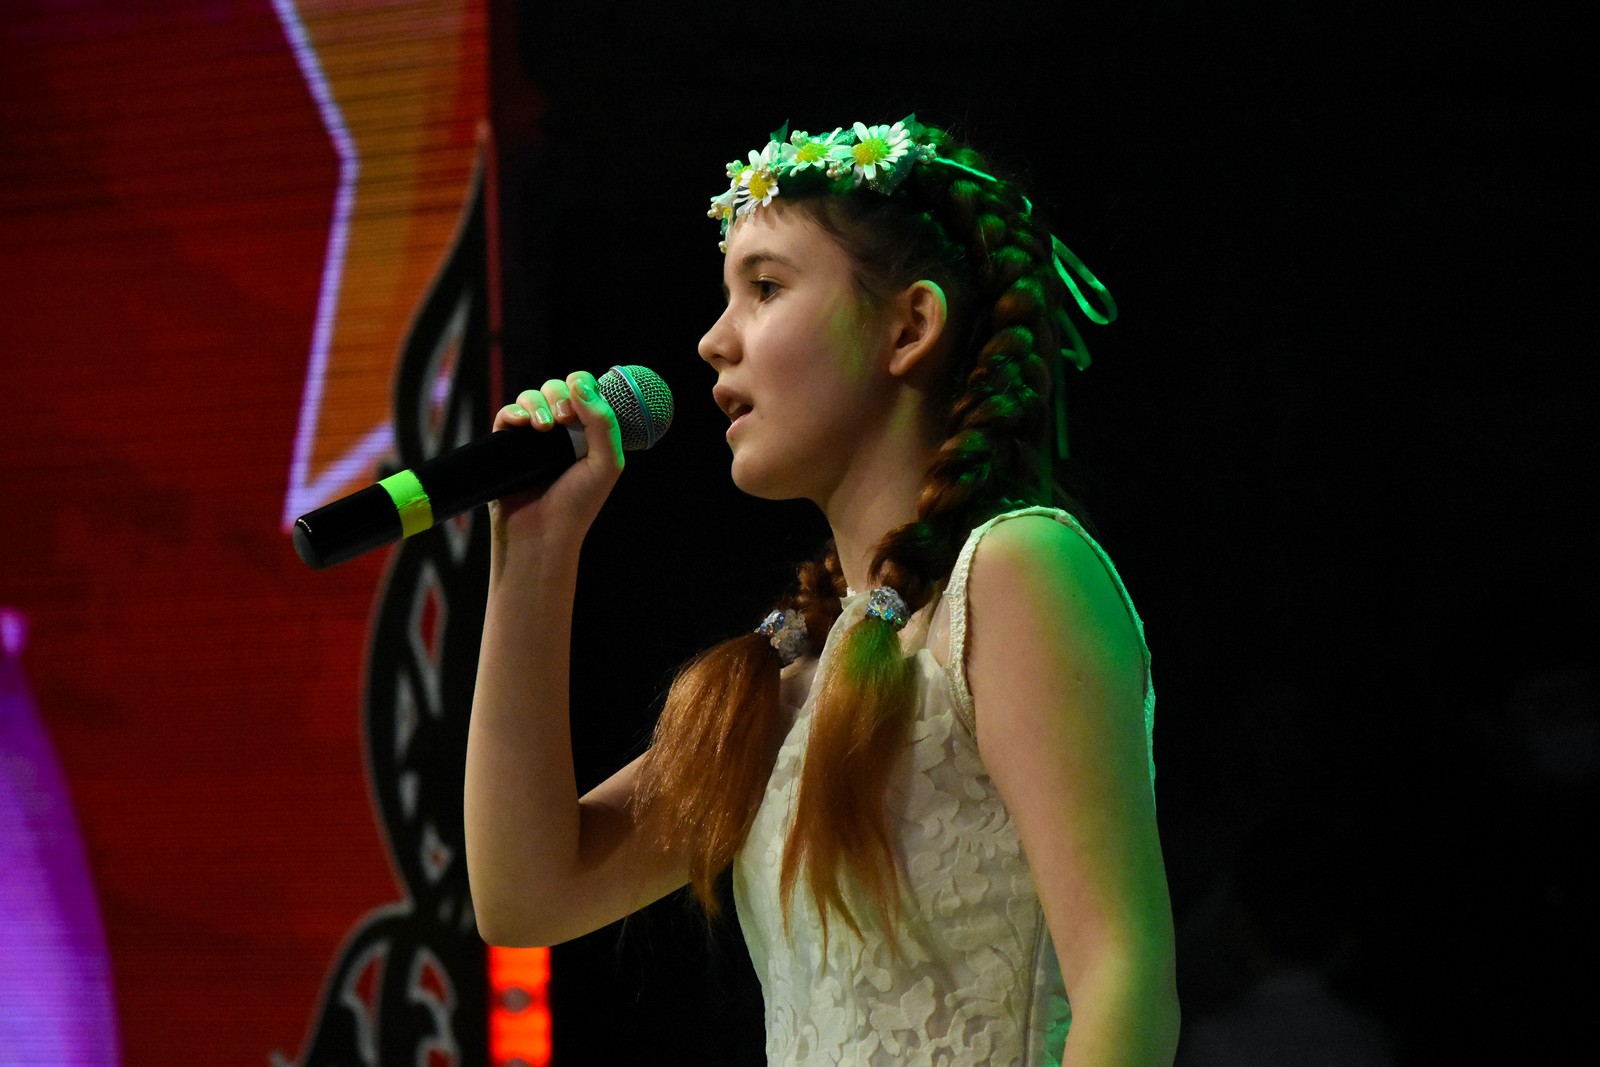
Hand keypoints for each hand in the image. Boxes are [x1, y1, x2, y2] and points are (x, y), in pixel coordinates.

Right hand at [489, 370, 623, 549]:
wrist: (542, 535)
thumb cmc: (578, 504)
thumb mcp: (606, 463)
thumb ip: (603, 423)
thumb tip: (582, 385)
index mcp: (588, 432)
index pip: (585, 392)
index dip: (583, 387)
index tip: (581, 404)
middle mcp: (561, 432)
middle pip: (557, 388)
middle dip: (560, 395)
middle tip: (564, 420)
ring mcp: (533, 438)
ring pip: (531, 396)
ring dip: (537, 402)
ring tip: (543, 427)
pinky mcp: (506, 446)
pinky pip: (507, 414)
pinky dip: (514, 411)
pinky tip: (521, 423)